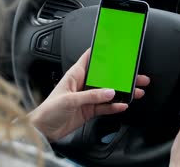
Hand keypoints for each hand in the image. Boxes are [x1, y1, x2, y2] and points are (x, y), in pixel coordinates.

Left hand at [29, 49, 149, 141]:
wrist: (43, 130)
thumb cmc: (48, 110)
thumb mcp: (70, 99)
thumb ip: (91, 96)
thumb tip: (109, 92)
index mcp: (74, 75)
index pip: (89, 58)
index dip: (101, 52)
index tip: (115, 48)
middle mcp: (82, 85)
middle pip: (104, 77)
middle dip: (120, 76)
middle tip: (134, 75)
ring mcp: (86, 98)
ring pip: (108, 92)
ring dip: (121, 92)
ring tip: (135, 90)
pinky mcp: (88, 110)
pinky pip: (105, 107)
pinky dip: (114, 106)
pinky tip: (123, 105)